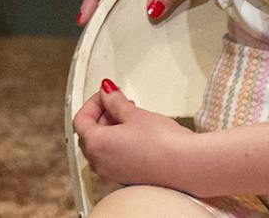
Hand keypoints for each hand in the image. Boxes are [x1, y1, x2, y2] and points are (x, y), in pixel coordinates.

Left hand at [72, 82, 198, 189]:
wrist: (187, 166)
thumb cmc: (163, 144)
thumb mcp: (135, 114)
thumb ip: (115, 101)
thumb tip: (107, 92)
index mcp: (97, 145)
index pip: (81, 120)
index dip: (93, 102)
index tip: (106, 93)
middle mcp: (101, 163)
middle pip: (89, 134)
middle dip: (101, 114)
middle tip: (117, 101)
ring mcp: (113, 173)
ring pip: (102, 147)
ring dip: (111, 128)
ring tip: (130, 115)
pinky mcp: (127, 177)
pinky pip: (114, 157)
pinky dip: (119, 142)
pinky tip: (136, 133)